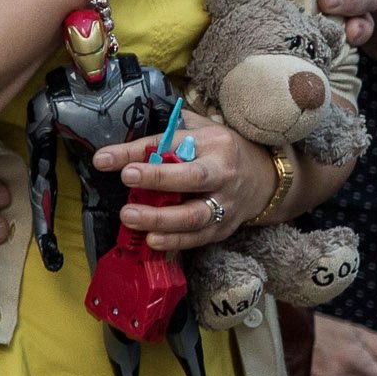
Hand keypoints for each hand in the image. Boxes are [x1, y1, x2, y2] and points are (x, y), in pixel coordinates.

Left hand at [97, 115, 270, 251]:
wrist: (265, 180)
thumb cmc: (222, 153)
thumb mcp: (198, 133)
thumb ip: (163, 139)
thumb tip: (115, 152)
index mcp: (215, 143)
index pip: (173, 144)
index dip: (142, 152)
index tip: (111, 160)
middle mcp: (224, 173)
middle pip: (194, 177)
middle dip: (159, 179)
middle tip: (126, 180)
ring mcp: (226, 204)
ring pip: (194, 215)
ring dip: (161, 219)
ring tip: (130, 218)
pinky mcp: (223, 228)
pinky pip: (197, 238)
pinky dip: (174, 242)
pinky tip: (152, 240)